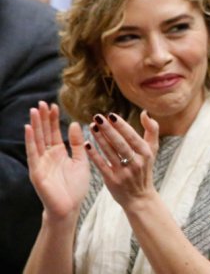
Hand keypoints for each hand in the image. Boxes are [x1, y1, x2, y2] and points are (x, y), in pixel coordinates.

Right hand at [24, 102, 90, 220]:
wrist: (69, 208)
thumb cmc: (75, 187)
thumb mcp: (80, 161)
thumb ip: (76, 144)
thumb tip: (74, 124)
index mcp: (58, 153)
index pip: (54, 132)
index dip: (53, 119)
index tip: (54, 105)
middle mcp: (47, 156)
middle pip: (44, 133)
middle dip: (43, 118)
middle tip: (42, 102)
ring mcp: (40, 163)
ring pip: (37, 140)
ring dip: (35, 125)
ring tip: (34, 110)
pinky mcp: (36, 170)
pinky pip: (33, 153)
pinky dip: (30, 140)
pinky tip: (29, 128)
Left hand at [84, 111, 159, 209]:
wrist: (139, 197)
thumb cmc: (144, 168)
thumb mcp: (152, 149)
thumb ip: (152, 130)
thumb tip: (144, 113)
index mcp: (146, 153)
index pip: (132, 136)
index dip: (121, 125)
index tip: (110, 115)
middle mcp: (136, 162)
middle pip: (120, 143)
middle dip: (108, 130)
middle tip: (97, 117)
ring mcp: (124, 172)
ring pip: (110, 153)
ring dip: (99, 139)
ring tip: (91, 127)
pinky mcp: (112, 181)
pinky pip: (101, 165)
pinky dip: (94, 155)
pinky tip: (86, 144)